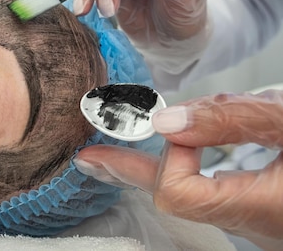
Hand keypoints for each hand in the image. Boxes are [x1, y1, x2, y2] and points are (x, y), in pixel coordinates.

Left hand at [73, 89, 282, 250]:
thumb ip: (232, 118)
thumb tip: (166, 121)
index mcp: (258, 209)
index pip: (176, 193)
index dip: (170, 153)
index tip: (182, 121)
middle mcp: (252, 227)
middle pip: (169, 200)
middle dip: (125, 170)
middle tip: (87, 157)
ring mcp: (256, 225)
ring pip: (187, 198)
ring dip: (149, 171)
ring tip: (109, 157)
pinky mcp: (259, 213)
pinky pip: (207, 196)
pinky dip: (180, 173)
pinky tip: (166, 159)